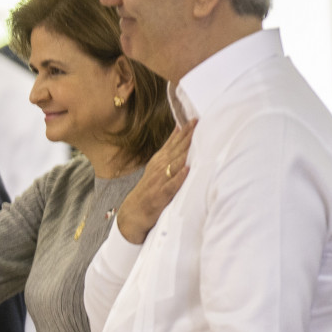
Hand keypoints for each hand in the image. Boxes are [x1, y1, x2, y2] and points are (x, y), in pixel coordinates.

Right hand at [116, 119, 196, 244]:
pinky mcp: (160, 196)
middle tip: (197, 122)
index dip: (184, 131)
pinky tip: (187, 169)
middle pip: (176, 150)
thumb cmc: (149, 190)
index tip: (195, 119)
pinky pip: (172, 185)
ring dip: (185, 152)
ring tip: (195, 140)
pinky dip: (179, 177)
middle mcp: (159, 168)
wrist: (133, 213)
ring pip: (175, 164)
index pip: (173, 143)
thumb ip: (169, 151)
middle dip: (187, 136)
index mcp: (159, 161)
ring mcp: (159, 181)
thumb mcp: (157, 167)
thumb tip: (178, 131)